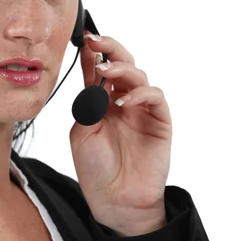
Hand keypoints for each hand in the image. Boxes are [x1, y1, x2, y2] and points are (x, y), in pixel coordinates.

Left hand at [69, 31, 172, 235]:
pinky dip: (141, 94)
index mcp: (100, 104)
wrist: (115, 200)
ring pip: (139, 76)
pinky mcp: (159, 121)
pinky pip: (155, 98)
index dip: (92, 54)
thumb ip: (86, 106)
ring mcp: (142, 110)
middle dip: (110, 49)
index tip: (83, 40)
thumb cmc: (95, 169)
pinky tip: (123, 101)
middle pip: (121, 65)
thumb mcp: (81, 134)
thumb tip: (92, 78)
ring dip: (122, 68)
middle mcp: (122, 102)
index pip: (98, 72)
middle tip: (96, 41)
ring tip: (105, 71)